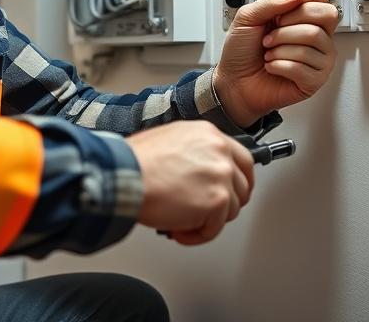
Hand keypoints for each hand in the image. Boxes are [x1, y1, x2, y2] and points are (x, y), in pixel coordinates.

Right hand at [126, 121, 253, 245]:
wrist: (125, 175)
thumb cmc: (135, 161)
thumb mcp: (169, 140)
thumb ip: (193, 152)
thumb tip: (197, 173)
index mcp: (209, 134)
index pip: (242, 159)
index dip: (236, 180)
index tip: (230, 190)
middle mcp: (220, 151)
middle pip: (243, 185)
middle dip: (226, 203)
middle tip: (206, 212)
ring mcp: (222, 175)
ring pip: (230, 210)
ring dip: (207, 220)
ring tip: (182, 220)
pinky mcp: (217, 200)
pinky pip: (214, 229)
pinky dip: (196, 235)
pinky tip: (178, 229)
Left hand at [214, 0, 338, 126]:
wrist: (233, 81)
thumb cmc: (241, 51)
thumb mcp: (248, 16)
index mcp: (301, 18)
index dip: (302, 0)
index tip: (280, 13)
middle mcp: (315, 36)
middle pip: (326, 15)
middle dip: (291, 24)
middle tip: (273, 33)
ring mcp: (319, 58)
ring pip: (313, 39)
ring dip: (279, 47)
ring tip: (269, 53)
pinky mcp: (315, 80)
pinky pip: (303, 65)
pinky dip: (279, 65)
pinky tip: (272, 66)